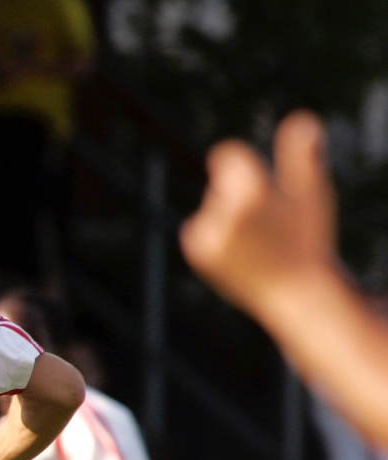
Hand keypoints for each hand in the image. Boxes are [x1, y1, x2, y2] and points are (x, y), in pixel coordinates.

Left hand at [181, 111, 337, 315]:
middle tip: (269, 222)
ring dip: (230, 212)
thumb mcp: (311, 193)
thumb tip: (300, 120)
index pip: (227, 154)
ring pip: (213, 201)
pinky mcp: (197, 251)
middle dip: (243, 191)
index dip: (239, 160)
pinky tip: (238, 248)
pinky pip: (197, 225)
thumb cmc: (308, 237)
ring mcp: (207, 237)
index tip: (250, 170)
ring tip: (256, 239)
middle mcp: (223, 217)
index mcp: (252, 197)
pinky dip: (214, 230)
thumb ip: (302, 155)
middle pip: (223, 179)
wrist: (293, 292)